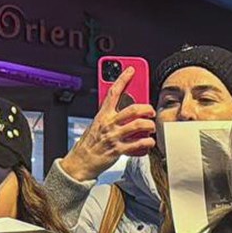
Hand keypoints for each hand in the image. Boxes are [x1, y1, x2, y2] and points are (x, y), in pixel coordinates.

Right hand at [59, 66, 155, 181]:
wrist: (80, 162)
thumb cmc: (90, 143)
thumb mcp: (97, 125)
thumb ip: (111, 116)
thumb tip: (128, 111)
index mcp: (102, 115)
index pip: (113, 92)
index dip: (123, 79)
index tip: (131, 70)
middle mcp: (108, 124)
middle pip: (132, 109)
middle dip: (146, 108)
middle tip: (151, 111)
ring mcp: (114, 137)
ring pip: (138, 125)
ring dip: (149, 125)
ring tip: (151, 127)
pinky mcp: (118, 150)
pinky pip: (138, 144)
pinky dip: (148, 143)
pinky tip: (149, 142)